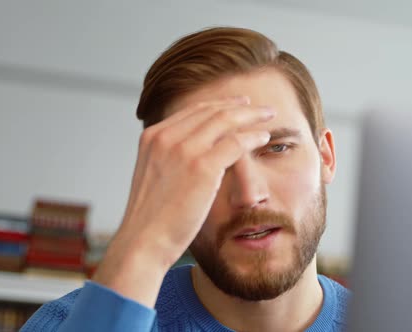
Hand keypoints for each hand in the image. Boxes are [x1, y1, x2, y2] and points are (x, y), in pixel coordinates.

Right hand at [93, 96, 273, 306]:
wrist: (143, 242)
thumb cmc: (151, 219)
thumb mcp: (155, 178)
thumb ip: (171, 160)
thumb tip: (196, 156)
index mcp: (153, 138)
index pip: (192, 111)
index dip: (219, 105)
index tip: (237, 105)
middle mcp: (166, 137)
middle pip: (211, 111)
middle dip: (239, 106)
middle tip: (260, 108)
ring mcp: (184, 149)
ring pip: (226, 121)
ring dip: (251, 116)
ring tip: (268, 116)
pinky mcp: (202, 166)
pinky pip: (236, 143)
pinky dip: (253, 137)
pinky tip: (263, 138)